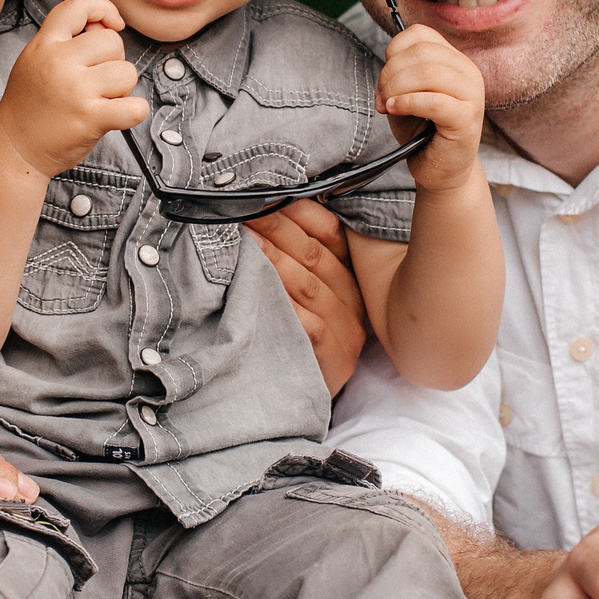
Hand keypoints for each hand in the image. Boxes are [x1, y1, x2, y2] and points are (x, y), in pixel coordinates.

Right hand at [0, 0, 149, 178]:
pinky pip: (135, 107)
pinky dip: (135, 112)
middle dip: (112, 61)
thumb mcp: (35, 61)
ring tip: (100, 99)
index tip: (113, 22)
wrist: (14, 149)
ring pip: (127, 72)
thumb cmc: (29, 107)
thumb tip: (106, 26)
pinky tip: (120, 114)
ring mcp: (76, 90)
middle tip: (95, 81)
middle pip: (112, 41)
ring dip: (122, 88)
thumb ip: (66, 41)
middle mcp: (59, 63)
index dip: (102, 8)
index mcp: (44, 45)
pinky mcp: (91, 118)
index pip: (77, 6)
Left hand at [247, 198, 364, 393]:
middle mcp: (354, 305)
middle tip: (244, 208)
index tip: (267, 194)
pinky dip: (284, 303)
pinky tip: (260, 285)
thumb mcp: (302, 300)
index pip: (332, 235)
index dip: (299, 212)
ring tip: (244, 237)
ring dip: (273, 257)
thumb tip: (263, 214)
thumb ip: (296, 263)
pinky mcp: (334, 361)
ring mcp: (348, 334)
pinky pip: (310, 325)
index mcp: (351, 282)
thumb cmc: (296, 344)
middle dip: (277, 227)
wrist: (299, 403)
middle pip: (315, 256)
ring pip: (309, 285)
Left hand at [378, 25, 485, 193]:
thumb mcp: (406, 93)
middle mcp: (468, 71)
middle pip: (421, 52)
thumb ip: (400, 71)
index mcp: (454, 60)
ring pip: (427, 72)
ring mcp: (472, 94)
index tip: (384, 77)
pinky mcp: (467, 119)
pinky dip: (408, 102)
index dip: (393, 51)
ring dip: (396, 87)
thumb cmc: (423, 131)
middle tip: (381, 97)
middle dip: (390, 73)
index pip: (420, 34)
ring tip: (388, 105)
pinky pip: (434, 101)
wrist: (441, 170)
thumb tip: (389, 62)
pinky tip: (397, 109)